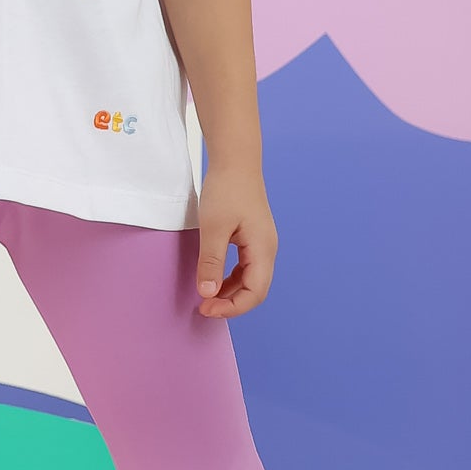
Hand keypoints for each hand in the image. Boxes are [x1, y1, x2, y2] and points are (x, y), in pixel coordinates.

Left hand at [194, 169, 276, 318]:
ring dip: (230, 292)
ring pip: (250, 280)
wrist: (235, 160)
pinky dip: (230, 279)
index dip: (232, 307)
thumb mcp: (213, 228)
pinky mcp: (253, 238)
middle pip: (255, 290)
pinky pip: (245, 268)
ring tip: (206, 296)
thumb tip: (208, 293)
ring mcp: (261, 244)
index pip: (255, 292)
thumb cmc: (226, 189)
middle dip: (231, 303)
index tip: (206, 309)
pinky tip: (214, 279)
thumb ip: (211, 262)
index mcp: (263, 248)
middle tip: (203, 307)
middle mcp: (267, 249)